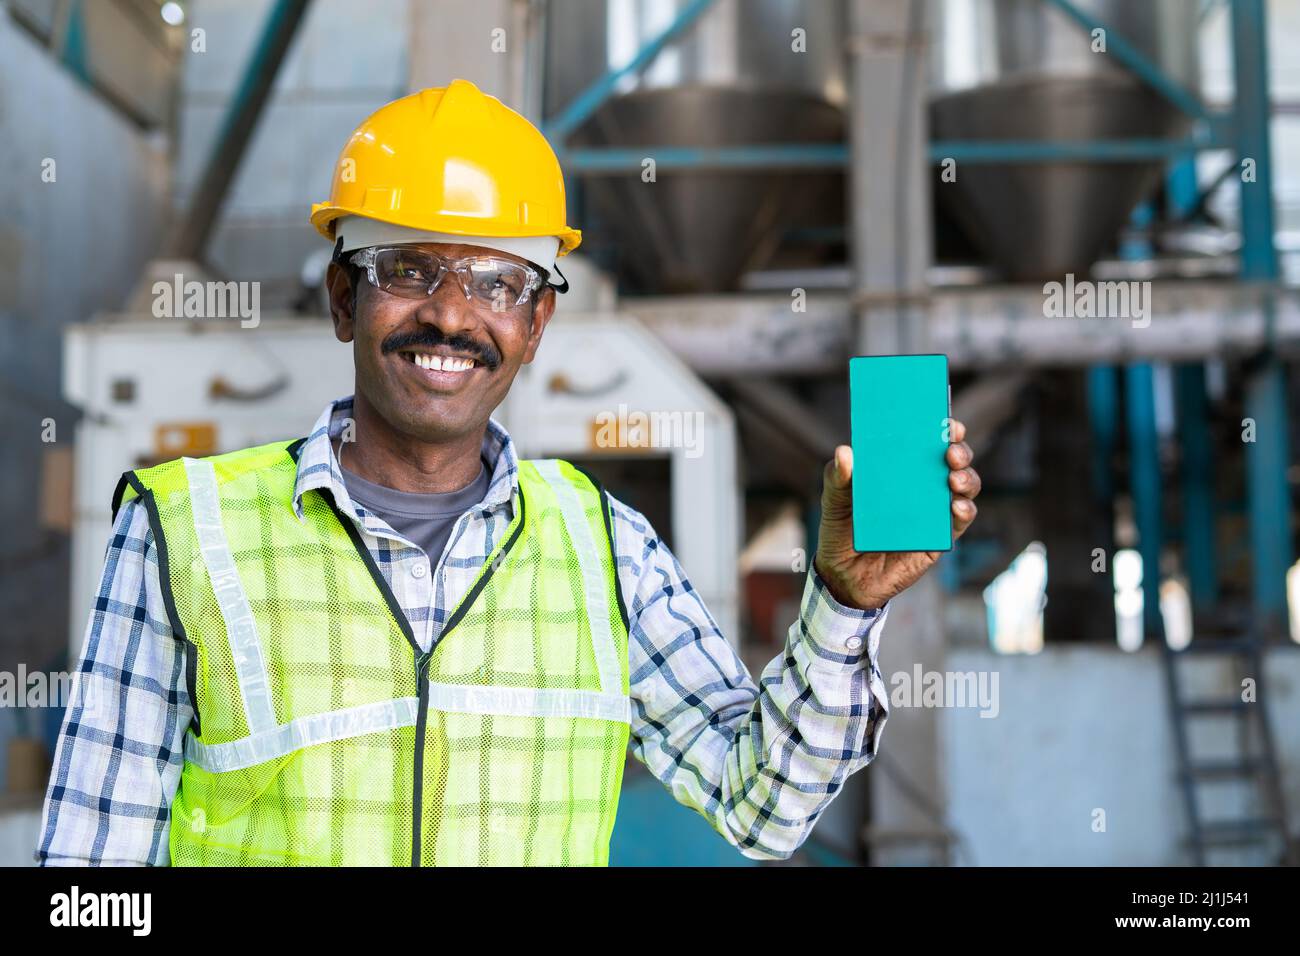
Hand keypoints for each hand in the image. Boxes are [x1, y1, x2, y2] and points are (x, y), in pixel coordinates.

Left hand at [813, 419, 980, 609]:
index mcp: (899, 469)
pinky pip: (960, 521)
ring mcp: (934, 510)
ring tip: (954, 477)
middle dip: (958, 449)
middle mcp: (922, 485)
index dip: (940, 428)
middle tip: (950, 450)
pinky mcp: (939, 537)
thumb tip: (844, 452)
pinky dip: (964, 511)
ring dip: (967, 478)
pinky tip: (956, 506)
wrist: (843, 576)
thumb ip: (837, 478)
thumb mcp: (833, 502)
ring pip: (964, 486)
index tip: (943, 420)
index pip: (926, 441)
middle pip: (953, 460)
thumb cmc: (840, 531)